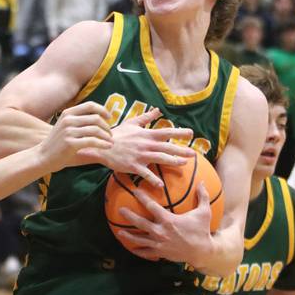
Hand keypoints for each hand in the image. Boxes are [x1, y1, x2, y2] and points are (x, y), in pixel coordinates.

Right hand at [39, 101, 113, 170]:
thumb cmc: (57, 142)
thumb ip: (79, 120)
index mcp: (68, 113)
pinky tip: (107, 146)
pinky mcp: (70, 143)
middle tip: (110, 134)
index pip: (90, 105)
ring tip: (110, 141)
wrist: (43, 156)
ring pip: (95, 130)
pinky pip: (92, 141)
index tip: (109, 117)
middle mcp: (68, 120)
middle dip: (106, 126)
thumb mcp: (65, 126)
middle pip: (95, 118)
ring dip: (106, 136)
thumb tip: (100, 117)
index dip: (102, 110)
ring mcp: (69, 131)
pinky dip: (103, 144)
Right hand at [79, 108, 195, 187]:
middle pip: (167, 147)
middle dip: (181, 150)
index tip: (191, 133)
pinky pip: (145, 174)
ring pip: (160, 158)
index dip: (179, 132)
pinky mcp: (133, 166)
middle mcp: (146, 144)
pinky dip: (153, 180)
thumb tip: (157, 110)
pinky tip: (161, 185)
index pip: (166, 132)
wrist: (101, 145)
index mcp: (146, 134)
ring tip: (183, 164)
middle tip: (193, 153)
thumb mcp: (132, 122)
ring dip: (172, 162)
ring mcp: (140, 156)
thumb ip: (146, 117)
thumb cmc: (117, 133)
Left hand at [117, 181, 212, 264]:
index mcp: (168, 220)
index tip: (135, 191)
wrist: (202, 252)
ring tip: (119, 232)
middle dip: (129, 216)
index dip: (142, 197)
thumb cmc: (202, 231)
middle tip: (120, 210)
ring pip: (140, 240)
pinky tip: (132, 248)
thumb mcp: (204, 212)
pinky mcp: (160, 253)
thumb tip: (203, 182)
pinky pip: (146, 252)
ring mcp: (159, 244)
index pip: (151, 206)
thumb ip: (202, 196)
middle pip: (140, 223)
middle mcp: (161, 232)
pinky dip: (138, 251)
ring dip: (128, 236)